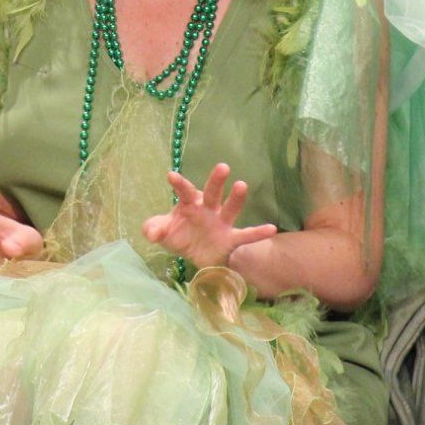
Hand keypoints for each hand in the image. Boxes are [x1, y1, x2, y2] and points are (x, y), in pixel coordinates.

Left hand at [141, 164, 278, 270]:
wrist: (196, 257)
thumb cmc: (178, 235)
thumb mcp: (162, 232)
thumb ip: (153, 229)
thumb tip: (152, 233)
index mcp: (189, 204)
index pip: (184, 191)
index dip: (178, 183)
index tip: (171, 175)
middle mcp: (207, 209)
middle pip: (212, 192)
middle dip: (216, 181)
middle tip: (222, 167)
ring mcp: (220, 222)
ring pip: (230, 208)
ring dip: (236, 198)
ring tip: (242, 185)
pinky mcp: (230, 238)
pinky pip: (246, 235)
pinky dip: (258, 232)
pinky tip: (271, 228)